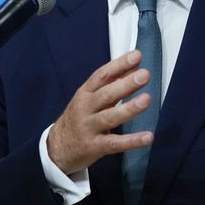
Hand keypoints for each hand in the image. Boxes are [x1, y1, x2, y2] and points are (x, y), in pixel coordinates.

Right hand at [47, 50, 153, 174]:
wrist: (57, 148)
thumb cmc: (79, 118)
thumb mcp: (90, 98)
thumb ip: (113, 83)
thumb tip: (135, 66)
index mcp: (85, 93)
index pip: (102, 75)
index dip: (119, 65)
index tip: (136, 56)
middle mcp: (86, 108)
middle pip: (106, 94)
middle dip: (126, 84)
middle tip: (144, 75)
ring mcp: (89, 128)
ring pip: (110, 117)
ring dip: (129, 108)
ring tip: (146, 99)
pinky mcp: (95, 147)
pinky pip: (115, 143)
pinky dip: (132, 141)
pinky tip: (148, 137)